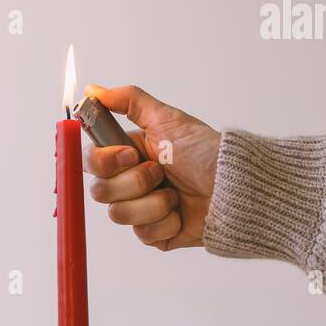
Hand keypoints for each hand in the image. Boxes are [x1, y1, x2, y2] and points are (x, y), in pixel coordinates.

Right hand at [83, 85, 220, 250]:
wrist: (236, 187)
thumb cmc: (205, 151)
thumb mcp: (167, 119)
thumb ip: (127, 100)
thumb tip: (91, 90)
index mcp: (126, 155)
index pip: (90, 162)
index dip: (105, 161)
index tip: (131, 154)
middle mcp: (129, 183)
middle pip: (100, 191)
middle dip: (135, 181)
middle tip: (160, 172)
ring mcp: (140, 211)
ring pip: (119, 214)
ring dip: (153, 202)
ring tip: (176, 194)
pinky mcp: (154, 235)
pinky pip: (143, 234)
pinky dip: (166, 221)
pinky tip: (181, 212)